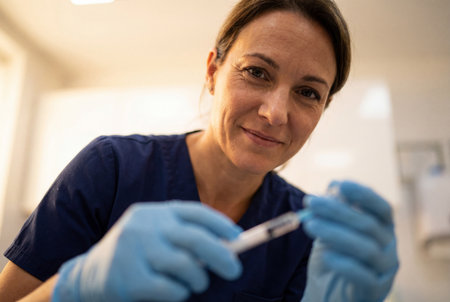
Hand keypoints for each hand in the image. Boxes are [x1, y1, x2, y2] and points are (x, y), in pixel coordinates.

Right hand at [52, 201, 241, 301]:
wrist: (88, 277)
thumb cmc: (136, 255)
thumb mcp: (156, 236)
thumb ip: (185, 237)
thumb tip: (228, 246)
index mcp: (155, 213)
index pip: (195, 212)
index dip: (220, 224)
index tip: (239, 238)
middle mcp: (145, 226)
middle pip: (195, 238)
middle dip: (222, 255)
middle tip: (235, 270)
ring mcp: (134, 251)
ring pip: (186, 266)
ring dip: (198, 278)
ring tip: (194, 282)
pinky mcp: (128, 278)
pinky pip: (171, 289)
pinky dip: (180, 293)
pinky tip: (174, 292)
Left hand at [301, 181, 398, 301]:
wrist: (327, 294)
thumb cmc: (332, 257)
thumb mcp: (330, 230)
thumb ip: (334, 210)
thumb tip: (334, 185)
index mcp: (381, 228)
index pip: (381, 208)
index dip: (363, 195)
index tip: (340, 184)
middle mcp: (389, 247)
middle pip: (368, 225)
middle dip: (336, 210)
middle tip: (309, 202)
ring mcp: (385, 270)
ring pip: (366, 249)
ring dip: (335, 233)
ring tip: (310, 225)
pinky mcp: (376, 290)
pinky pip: (364, 276)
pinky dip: (345, 264)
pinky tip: (326, 255)